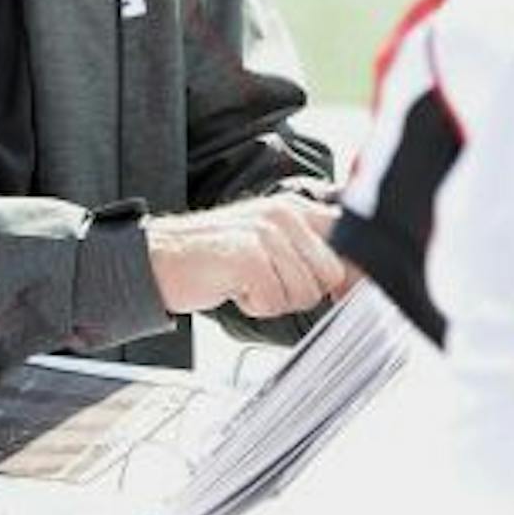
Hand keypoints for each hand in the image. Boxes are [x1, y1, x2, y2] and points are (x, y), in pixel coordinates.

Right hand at [145, 194, 346, 318]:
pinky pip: (273, 302)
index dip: (352, 275)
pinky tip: (234, 288)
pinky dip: (254, 306)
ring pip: (304, 293)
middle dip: (304, 292)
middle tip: (269, 284)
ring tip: (248, 283)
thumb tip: (354, 281)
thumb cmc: (214, 256)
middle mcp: (283, 215)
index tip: (342, 294)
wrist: (158, 258)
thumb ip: (311, 253)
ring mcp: (265, 233)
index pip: (349, 240)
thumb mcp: (269, 244)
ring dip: (275, 300)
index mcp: (294, 208)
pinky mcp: (247, 256)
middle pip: (331, 275)